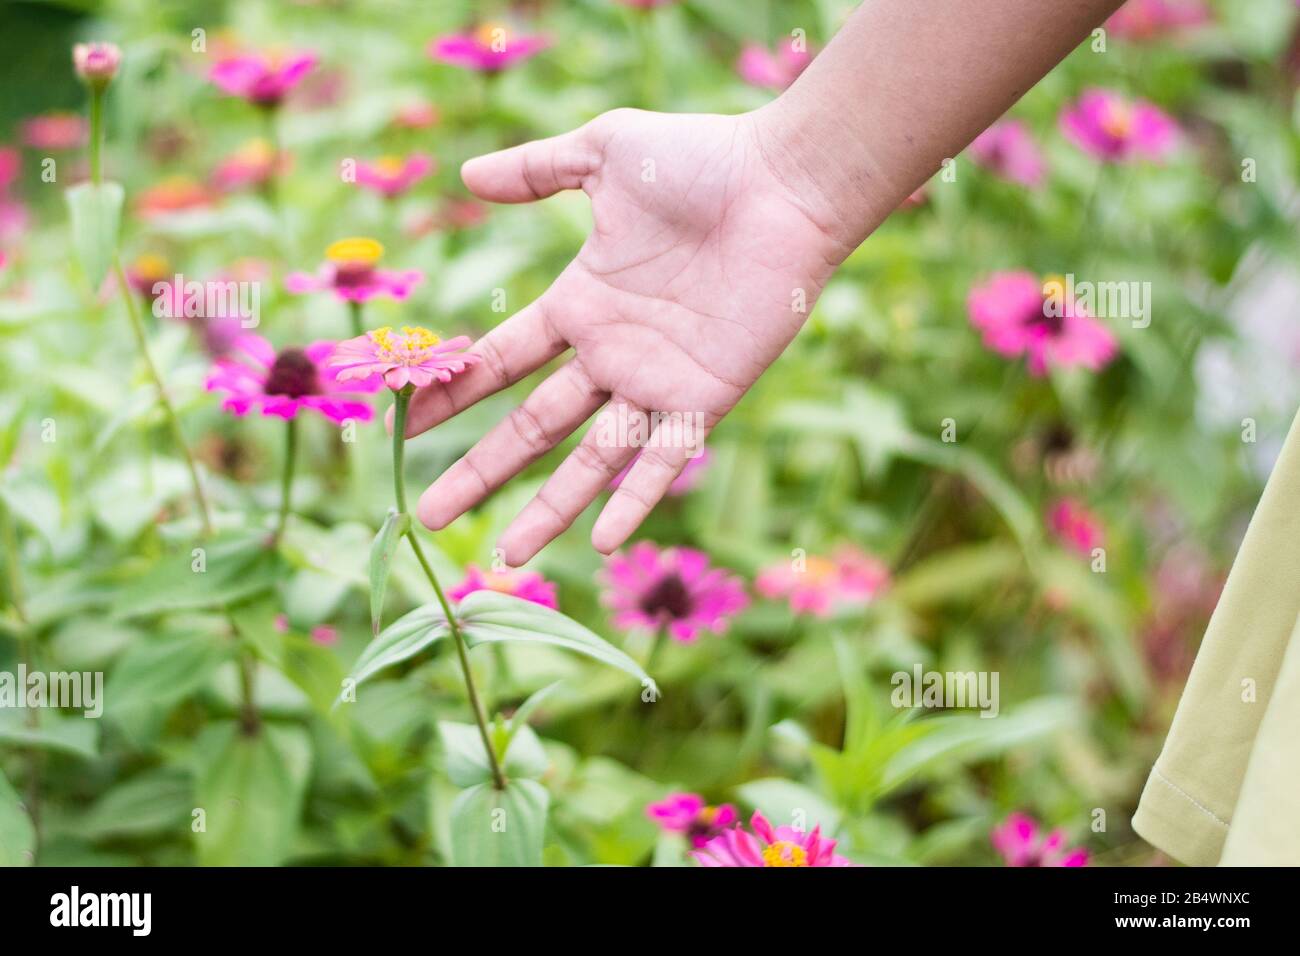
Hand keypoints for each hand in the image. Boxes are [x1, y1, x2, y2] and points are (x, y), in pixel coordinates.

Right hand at [404, 107, 845, 564]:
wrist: (785, 184)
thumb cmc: (703, 161)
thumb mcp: (604, 152)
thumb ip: (536, 169)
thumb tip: (464, 175)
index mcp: (581, 303)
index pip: (502, 361)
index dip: (454, 393)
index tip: (405, 424)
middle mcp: (611, 354)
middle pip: (531, 427)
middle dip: (480, 471)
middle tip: (430, 514)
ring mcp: (656, 382)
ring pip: (591, 460)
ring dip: (549, 508)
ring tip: (509, 557)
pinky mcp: (705, 397)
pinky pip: (665, 459)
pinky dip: (637, 500)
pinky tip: (603, 544)